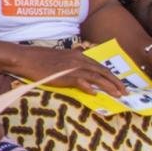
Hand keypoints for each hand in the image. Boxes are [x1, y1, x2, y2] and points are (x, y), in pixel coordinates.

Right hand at [9, 45, 124, 95]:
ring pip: (96, 77)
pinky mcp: (64, 74)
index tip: (119, 84)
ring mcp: (72, 67)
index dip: (111, 76)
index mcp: (78, 55)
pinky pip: (81, 81)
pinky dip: (90, 87)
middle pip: (103, 71)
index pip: (100, 66)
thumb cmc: (40, 59)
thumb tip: (79, 74)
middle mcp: (78, 60)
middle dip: (116, 82)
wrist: (26, 58)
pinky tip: (96, 94)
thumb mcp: (60, 59)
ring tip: (118, 95)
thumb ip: (71, 64)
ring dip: (109, 86)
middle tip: (126, 92)